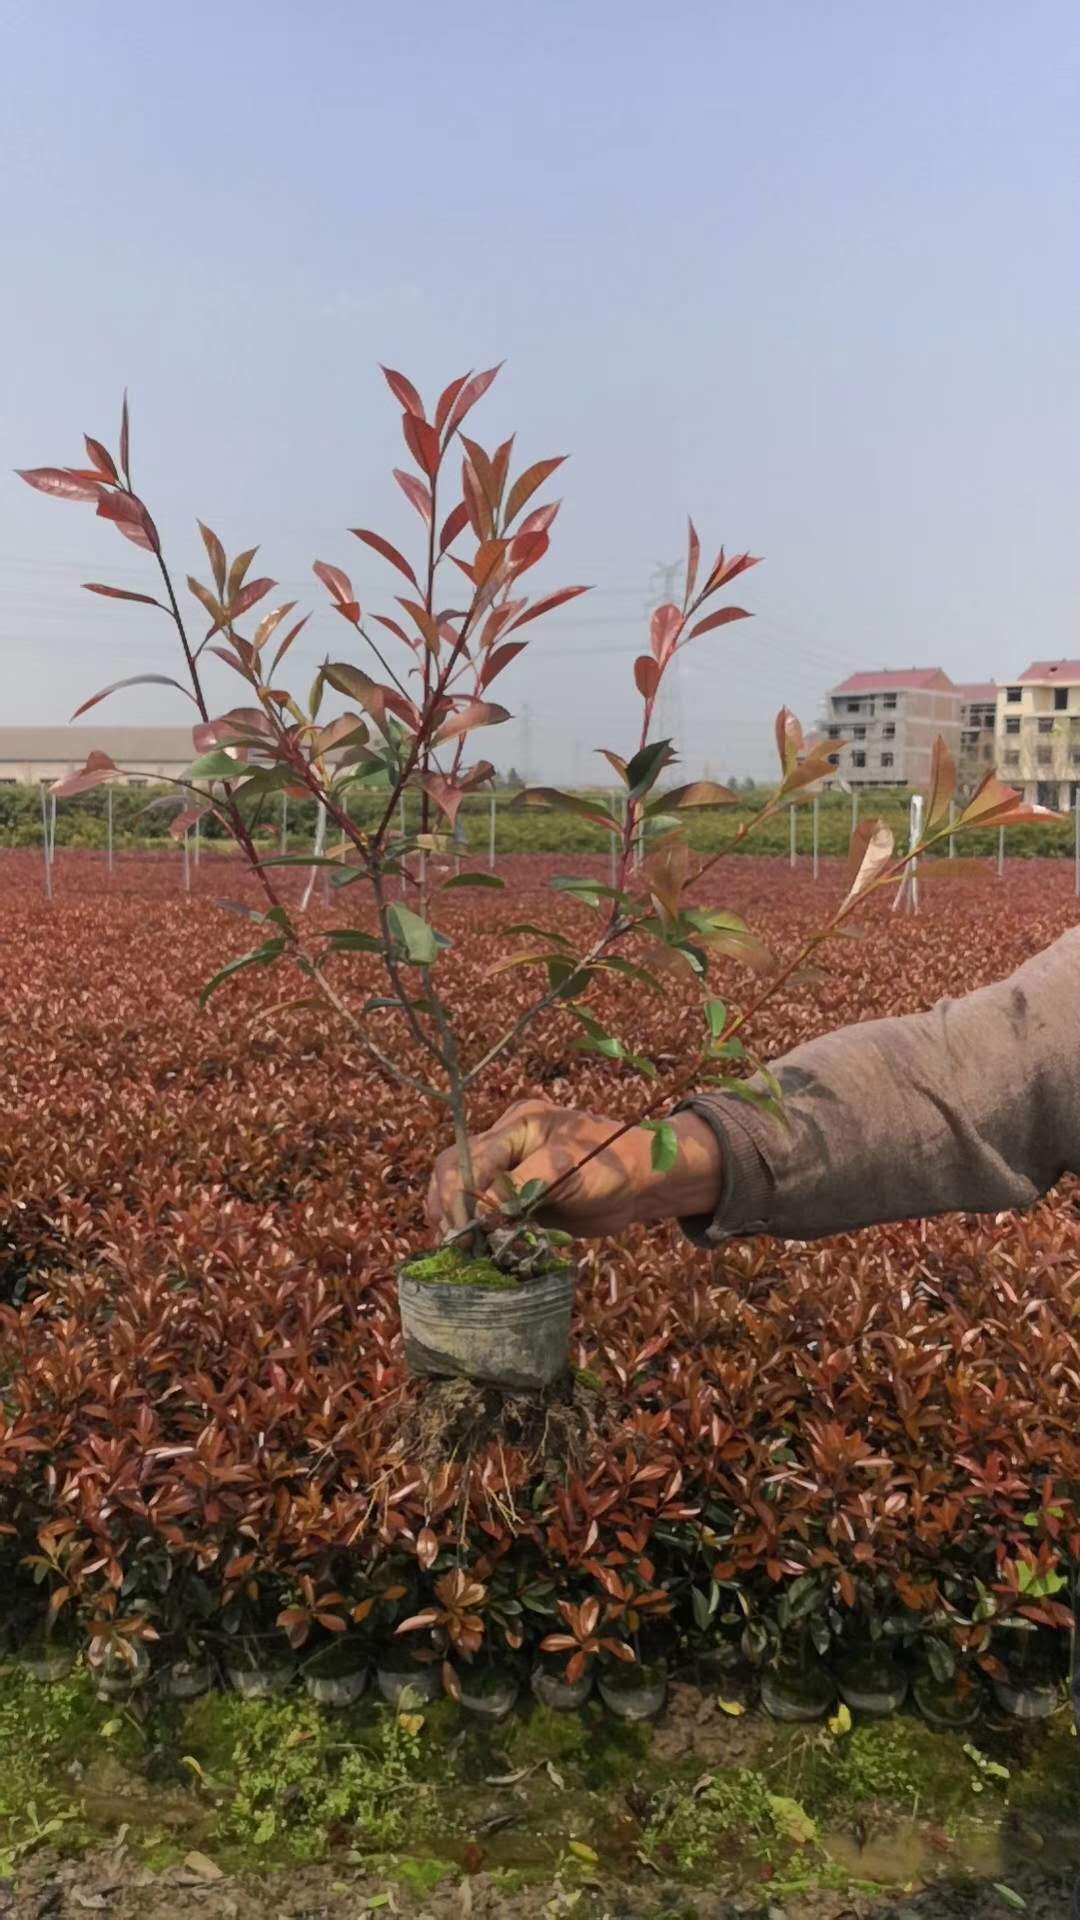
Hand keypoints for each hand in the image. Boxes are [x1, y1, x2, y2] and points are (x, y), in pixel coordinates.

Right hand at [425, 1097, 722, 1239]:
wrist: (643, 1182)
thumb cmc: (611, 1164)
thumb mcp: (566, 1169)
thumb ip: (522, 1185)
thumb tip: (482, 1212)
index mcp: (517, 1125)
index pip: (471, 1155)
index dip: (460, 1190)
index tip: (463, 1225)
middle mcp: (507, 1143)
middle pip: (456, 1168)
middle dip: (448, 1203)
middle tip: (453, 1240)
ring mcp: (510, 1170)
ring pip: (464, 1190)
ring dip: (457, 1218)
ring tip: (458, 1248)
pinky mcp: (518, 1197)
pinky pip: (486, 1210)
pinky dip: (477, 1229)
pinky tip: (474, 1249)